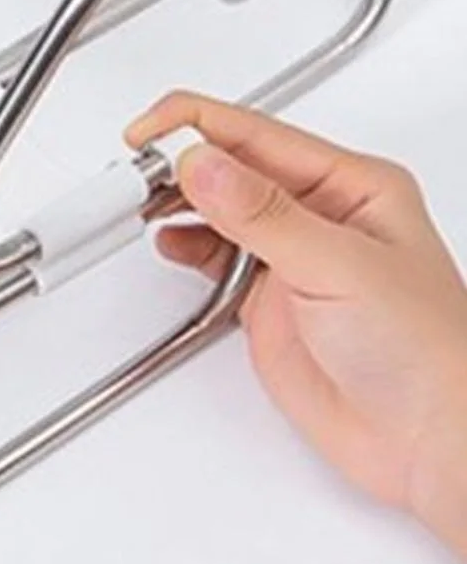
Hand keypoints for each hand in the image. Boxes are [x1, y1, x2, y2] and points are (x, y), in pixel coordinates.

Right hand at [126, 93, 466, 558]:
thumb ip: (262, 214)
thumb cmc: (426, 350)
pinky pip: (213, 258)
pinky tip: (168, 240)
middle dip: (179, 162)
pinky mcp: (266, 302)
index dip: (197, 125)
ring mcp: (291, 259)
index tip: (149, 134)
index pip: (259, 135)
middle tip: (135, 172)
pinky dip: (184, 246)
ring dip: (176, 201)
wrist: (427, 438)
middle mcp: (320, 216)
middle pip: (232, 166)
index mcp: (353, 186)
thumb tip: (202, 164)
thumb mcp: (339, 265)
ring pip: (218, 209)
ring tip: (137, 200)